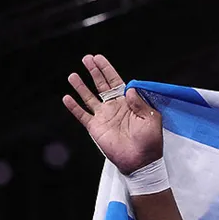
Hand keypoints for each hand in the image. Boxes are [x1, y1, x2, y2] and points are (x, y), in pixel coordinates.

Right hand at [62, 54, 162, 174]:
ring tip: (73, 75)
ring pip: (89, 97)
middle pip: (101, 85)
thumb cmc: (150, 141)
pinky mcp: (95, 127)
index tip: (99, 58)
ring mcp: (103, 117)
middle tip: (86, 58)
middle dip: (94, 72)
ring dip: (81, 86)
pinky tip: (66, 98)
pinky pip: (82, 115)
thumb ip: (141, 103)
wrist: (140, 161)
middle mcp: (114, 107)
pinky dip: (74, 107)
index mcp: (128, 103)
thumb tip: (130, 89)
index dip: (107, 70)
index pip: (116, 82)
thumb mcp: (151, 119)